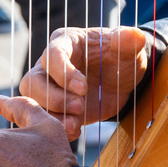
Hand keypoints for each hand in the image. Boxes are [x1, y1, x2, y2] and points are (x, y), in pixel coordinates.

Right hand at [19, 26, 148, 138]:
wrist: (122, 80)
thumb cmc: (121, 57)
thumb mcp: (128, 48)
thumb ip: (129, 40)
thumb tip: (134, 35)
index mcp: (65, 42)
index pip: (52, 55)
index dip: (64, 73)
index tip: (84, 88)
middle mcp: (50, 64)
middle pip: (33, 81)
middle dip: (54, 97)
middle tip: (80, 106)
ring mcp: (49, 86)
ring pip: (33, 101)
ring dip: (53, 115)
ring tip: (76, 124)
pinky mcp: (54, 106)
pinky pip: (43, 117)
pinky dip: (56, 126)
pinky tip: (74, 130)